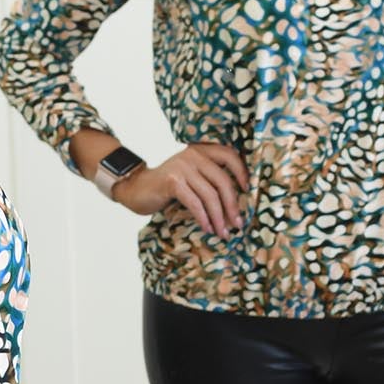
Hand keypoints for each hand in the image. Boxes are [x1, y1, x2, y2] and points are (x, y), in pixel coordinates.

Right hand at [112, 142, 248, 235]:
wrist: (136, 188)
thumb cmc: (167, 187)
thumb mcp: (191, 177)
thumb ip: (208, 181)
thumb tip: (235, 205)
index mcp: (200, 151)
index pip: (229, 155)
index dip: (241, 172)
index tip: (247, 191)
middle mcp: (193, 155)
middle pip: (222, 180)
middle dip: (232, 205)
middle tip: (237, 223)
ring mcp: (182, 167)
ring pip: (210, 195)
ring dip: (218, 217)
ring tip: (222, 232)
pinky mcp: (172, 182)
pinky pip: (195, 203)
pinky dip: (203, 218)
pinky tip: (207, 228)